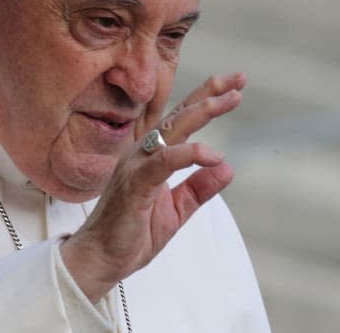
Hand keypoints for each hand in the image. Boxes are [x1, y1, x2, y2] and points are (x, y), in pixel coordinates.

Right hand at [60, 72, 246, 301]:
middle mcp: (142, 153)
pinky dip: (189, 154)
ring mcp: (136, 165)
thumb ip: (199, 188)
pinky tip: (212, 154)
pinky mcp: (135, 184)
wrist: (99, 260)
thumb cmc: (131, 233)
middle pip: (179, 114)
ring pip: (172, 129)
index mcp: (151, 156)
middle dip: (210, 93)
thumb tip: (227, 167)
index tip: (234, 85)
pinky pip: (163, 161)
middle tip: (239, 79)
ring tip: (230, 99)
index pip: (181, 120)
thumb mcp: (176, 209)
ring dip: (202, 111)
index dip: (206, 98)